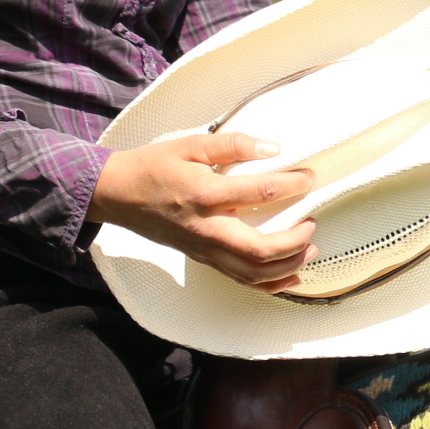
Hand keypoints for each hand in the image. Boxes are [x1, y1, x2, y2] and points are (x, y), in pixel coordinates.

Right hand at [89, 133, 315, 291]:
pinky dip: (269, 284)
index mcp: (204, 194)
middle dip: (295, 241)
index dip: (292, 185)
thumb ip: (232, 145)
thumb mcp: (190, 145)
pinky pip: (239, 280)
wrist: (117, 195)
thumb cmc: (153, 167)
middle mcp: (206, 228)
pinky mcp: (202, 259)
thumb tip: (272, 147)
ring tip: (310, 249)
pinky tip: (290, 275)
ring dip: (287, 266)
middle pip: (260, 250)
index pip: (260, 193)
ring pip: (252, 273)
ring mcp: (203, 249)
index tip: (309, 178)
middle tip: (312, 223)